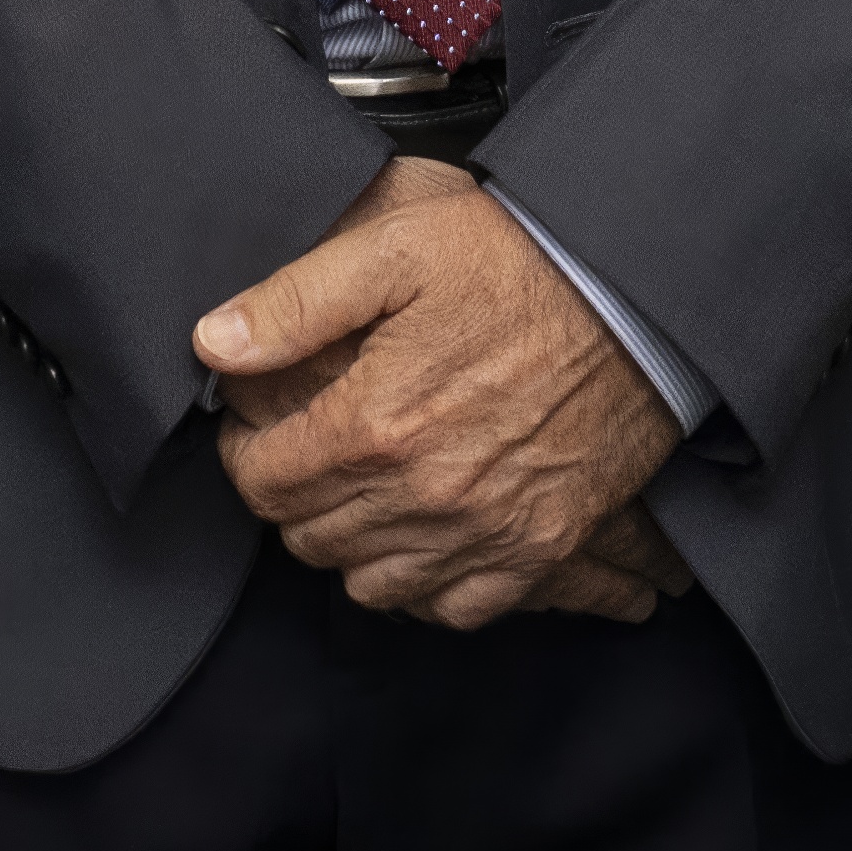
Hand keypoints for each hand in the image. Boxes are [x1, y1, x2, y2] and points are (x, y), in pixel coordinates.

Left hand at [194, 159, 684, 628]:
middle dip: (294, 491)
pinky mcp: (537, 549)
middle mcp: (424, 494)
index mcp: (375, 422)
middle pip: (306, 536)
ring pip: (367, 583)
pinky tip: (420, 531)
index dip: (247, 448)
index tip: (262, 421)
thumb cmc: (519, 261)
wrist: (639, 298)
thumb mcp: (398, 243)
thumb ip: (295, 300)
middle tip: (312, 443)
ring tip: (363, 484)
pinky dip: (422, 582)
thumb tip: (213, 344)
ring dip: (350, 539)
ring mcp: (484, 532)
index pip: (259, 481)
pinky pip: (449, 607)